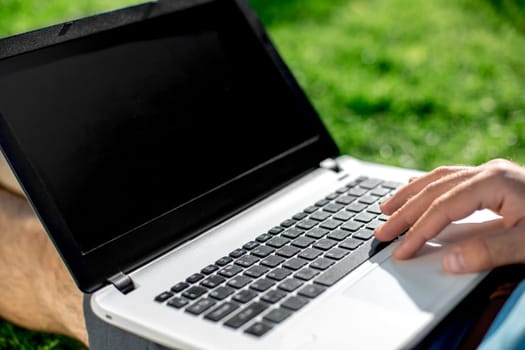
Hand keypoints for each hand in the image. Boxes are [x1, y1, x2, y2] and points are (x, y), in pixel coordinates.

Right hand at [374, 158, 524, 273]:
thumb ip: (489, 253)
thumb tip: (448, 262)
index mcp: (494, 181)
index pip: (443, 207)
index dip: (418, 230)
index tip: (401, 250)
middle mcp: (488, 171)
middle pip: (433, 191)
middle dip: (404, 213)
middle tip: (381, 232)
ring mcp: (490, 173)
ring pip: (438, 180)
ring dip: (409, 195)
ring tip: (386, 208)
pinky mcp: (494, 180)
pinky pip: (450, 179)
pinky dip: (427, 187)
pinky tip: (415, 188)